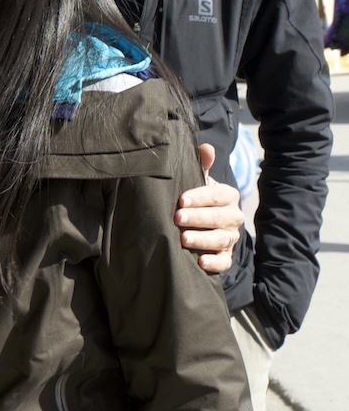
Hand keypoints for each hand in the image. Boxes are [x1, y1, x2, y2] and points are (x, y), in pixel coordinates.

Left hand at [175, 144, 243, 272]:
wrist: (200, 223)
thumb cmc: (196, 198)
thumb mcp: (198, 180)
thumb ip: (202, 165)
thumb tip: (206, 148)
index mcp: (228, 196)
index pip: (218, 195)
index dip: (200, 197)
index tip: (181, 200)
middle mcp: (234, 217)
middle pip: (219, 218)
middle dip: (198, 218)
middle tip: (178, 218)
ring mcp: (231, 238)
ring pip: (221, 240)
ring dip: (202, 240)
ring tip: (184, 239)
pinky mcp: (226, 256)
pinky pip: (224, 262)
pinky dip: (214, 263)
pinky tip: (200, 262)